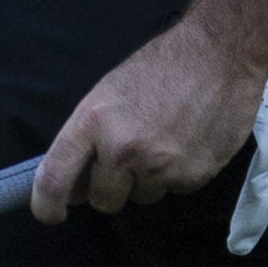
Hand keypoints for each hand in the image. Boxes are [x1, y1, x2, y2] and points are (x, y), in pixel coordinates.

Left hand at [32, 21, 266, 223]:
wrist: (220, 54)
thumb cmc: (162, 67)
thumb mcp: (110, 92)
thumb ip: (88, 138)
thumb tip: (75, 182)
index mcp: (93, 122)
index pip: (55, 179)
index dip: (47, 205)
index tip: (52, 212)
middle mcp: (123, 149)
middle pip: (103, 200)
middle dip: (111, 187)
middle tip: (128, 158)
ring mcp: (159, 166)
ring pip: (141, 197)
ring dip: (147, 179)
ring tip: (165, 138)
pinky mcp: (193, 176)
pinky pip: (175, 190)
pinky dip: (179, 173)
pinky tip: (187, 141)